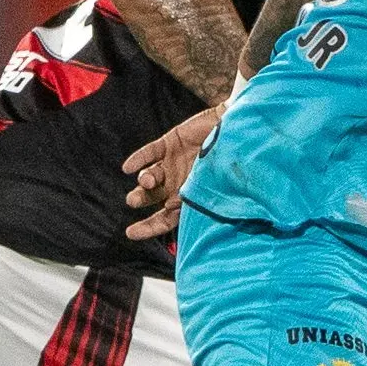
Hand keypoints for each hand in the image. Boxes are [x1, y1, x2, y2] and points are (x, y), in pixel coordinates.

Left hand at [121, 106, 221, 239]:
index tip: (131, 233)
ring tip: (148, 180)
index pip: (164, 219)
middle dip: (140, 199)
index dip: (148, 227)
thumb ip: (196, 199)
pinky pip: (148, 153)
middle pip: (150, 197)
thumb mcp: (216, 187)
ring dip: (144, 179)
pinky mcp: (169, 144)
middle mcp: (176, 183)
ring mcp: (171, 164)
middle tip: (133, 200)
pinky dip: (138, 160)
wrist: (239, 132)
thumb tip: (170, 207)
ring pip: (149, 175)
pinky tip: (127, 167)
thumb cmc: (231, 164)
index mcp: (188, 199)